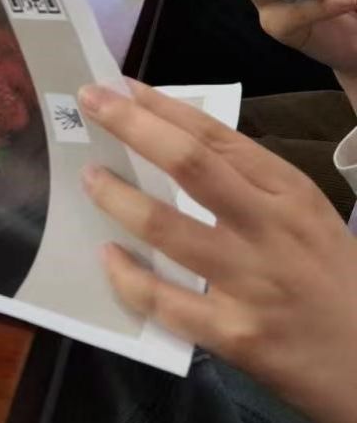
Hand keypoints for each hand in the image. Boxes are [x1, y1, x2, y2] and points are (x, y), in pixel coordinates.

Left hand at [79, 79, 356, 422]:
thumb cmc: (335, 283)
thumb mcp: (307, 217)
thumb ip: (252, 186)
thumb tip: (175, 147)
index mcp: (289, 192)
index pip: (217, 135)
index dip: (164, 106)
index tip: (122, 86)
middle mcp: (270, 229)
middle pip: (189, 164)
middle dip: (132, 126)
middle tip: (91, 103)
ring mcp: (251, 283)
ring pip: (167, 228)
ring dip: (118, 197)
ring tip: (90, 178)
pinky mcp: (237, 336)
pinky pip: (166, 302)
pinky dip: (128, 277)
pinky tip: (107, 258)